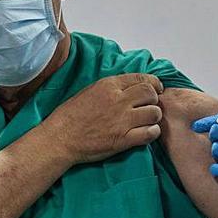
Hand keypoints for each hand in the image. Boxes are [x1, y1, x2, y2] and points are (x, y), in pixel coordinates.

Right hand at [44, 73, 164, 165]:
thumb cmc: (70, 116)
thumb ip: (111, 88)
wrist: (60, 138)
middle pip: (151, 93)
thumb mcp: (90, 91)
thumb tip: (130, 87)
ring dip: (154, 117)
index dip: (154, 83)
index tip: (156, 88)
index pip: (141, 78)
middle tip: (150, 106)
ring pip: (154, 113)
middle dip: (154, 99)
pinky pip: (150, 133)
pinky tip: (147, 132)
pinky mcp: (123, 139)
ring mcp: (122, 120)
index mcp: (108, 85)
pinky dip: (152, 132)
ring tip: (148, 121)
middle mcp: (118, 100)